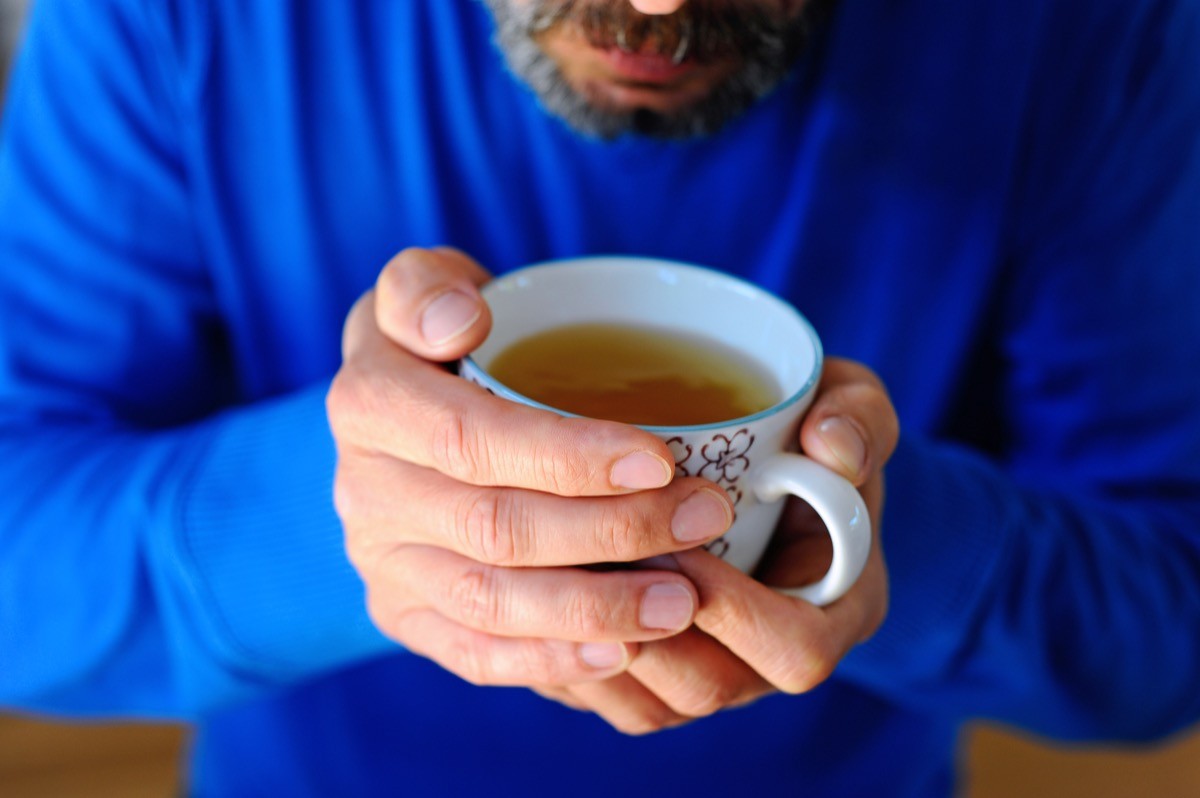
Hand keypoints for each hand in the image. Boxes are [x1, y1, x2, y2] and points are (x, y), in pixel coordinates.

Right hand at [327, 247, 736, 686]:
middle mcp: (365, 491)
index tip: (660, 457)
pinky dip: (548, 659)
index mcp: (368, 403)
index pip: (470, 438)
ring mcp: (383, 562)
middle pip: (493, 527)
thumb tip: (460, 321)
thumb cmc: (440, 342)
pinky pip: (473, 654)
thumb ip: (426, 287)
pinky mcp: (404, 615)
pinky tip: (619, 652)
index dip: (566, 455)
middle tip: (703, 518)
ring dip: (594, 607)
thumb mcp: (422, 287)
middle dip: (610, 530)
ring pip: (489, 602)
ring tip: (683, 601)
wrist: (399, 417)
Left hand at [531, 360, 895, 732]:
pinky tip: (538, 600)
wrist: (767, 463)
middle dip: (649, 630)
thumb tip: (831, 447)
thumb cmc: (811, 433)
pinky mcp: (659, 678)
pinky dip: (572, 660)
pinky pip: (612, 699)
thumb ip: (859, 419)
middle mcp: (772, 658)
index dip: (736, 611)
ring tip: (558, 577)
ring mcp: (715, 674)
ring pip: (650, 704)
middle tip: (599, 562)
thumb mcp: (851, 406)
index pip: (797, 650)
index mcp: (837, 610)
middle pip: (710, 687)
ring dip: (599, 647)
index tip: (679, 547)